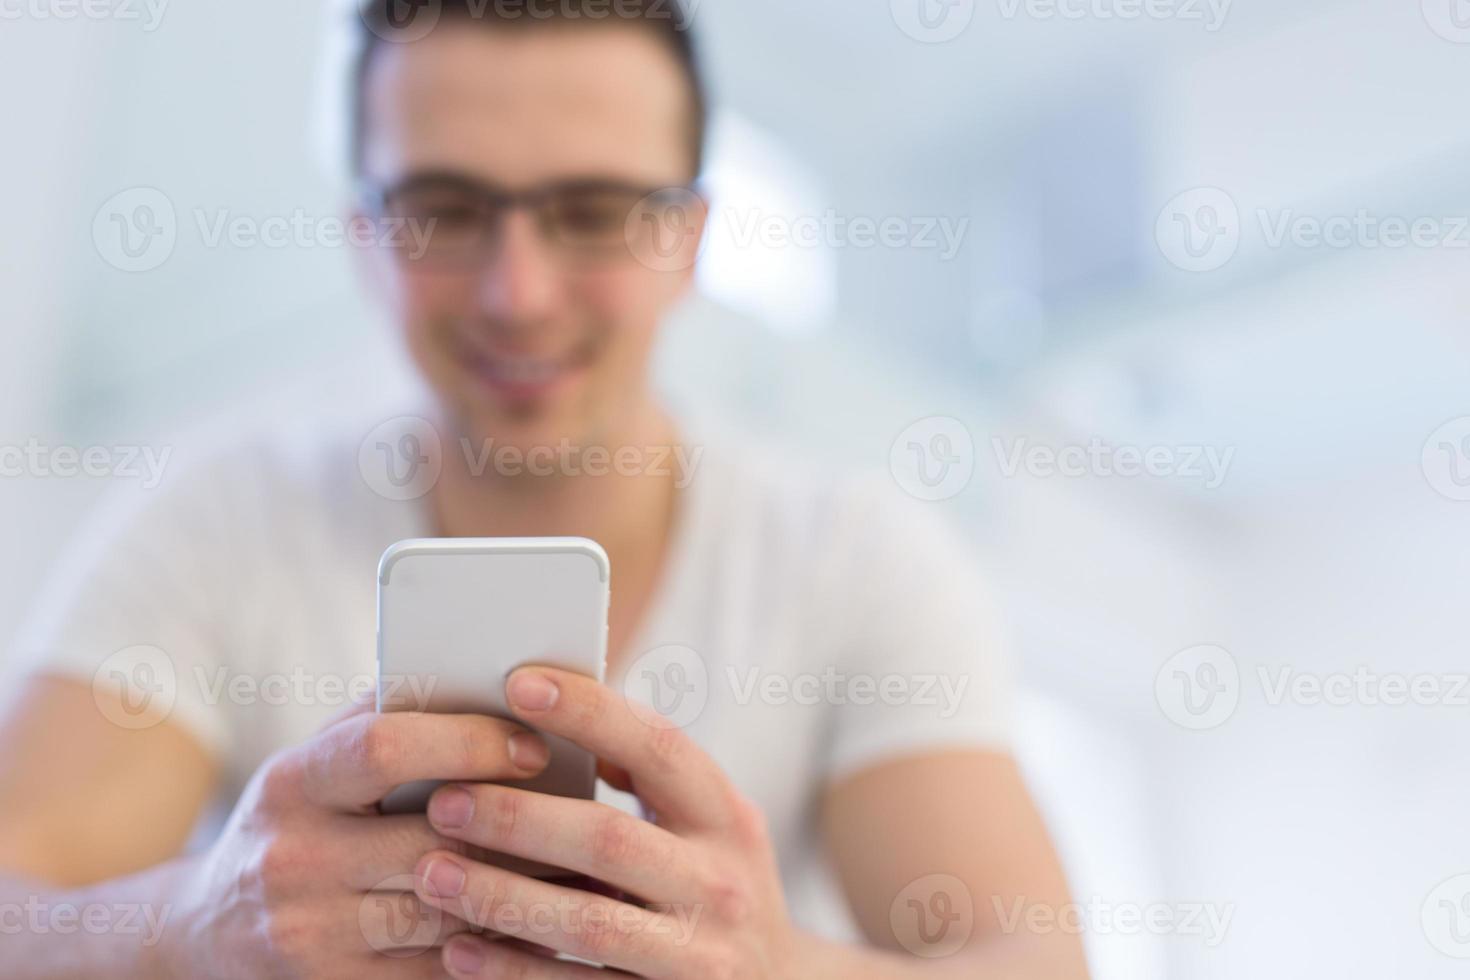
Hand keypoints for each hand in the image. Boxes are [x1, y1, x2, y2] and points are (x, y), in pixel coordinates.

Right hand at [160, 700, 554, 978]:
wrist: (205, 932)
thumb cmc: (296, 821)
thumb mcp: (316, 762)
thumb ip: (386, 718)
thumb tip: (487, 676)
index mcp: (292, 782)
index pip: (383, 746)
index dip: (468, 741)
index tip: (535, 746)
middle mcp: (292, 859)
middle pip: (431, 839)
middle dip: (520, 829)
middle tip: (592, 818)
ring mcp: (310, 935)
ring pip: (445, 913)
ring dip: (523, 895)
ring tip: (587, 875)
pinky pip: (437, 974)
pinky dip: (497, 953)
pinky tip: (544, 934)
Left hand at [414, 667, 823, 978]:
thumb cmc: (711, 887)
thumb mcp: (707, 827)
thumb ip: (648, 780)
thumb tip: (551, 707)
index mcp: (727, 816)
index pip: (657, 747)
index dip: (589, 711)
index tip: (517, 683)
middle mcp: (721, 882)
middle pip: (609, 838)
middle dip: (518, 816)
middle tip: (444, 799)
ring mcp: (699, 955)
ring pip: (586, 920)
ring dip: (500, 894)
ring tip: (431, 871)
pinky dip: (514, 969)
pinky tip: (458, 951)